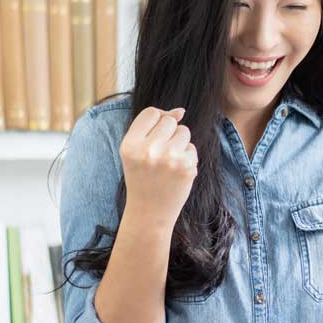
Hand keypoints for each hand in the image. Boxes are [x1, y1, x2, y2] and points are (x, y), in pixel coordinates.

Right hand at [120, 107, 197, 221]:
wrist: (149, 212)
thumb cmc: (142, 178)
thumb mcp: (135, 152)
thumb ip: (153, 127)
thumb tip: (180, 110)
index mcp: (130, 145)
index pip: (151, 113)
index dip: (157, 121)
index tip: (155, 137)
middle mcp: (148, 150)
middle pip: (170, 121)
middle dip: (169, 133)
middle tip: (161, 154)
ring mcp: (169, 158)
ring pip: (184, 131)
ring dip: (180, 143)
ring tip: (169, 162)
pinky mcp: (186, 167)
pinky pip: (192, 148)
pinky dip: (187, 157)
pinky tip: (176, 172)